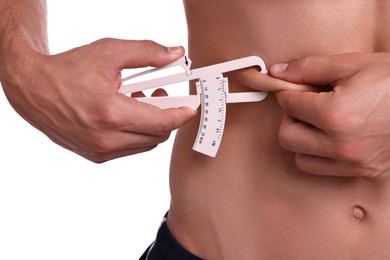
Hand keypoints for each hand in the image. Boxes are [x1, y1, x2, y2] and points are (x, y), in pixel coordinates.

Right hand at [1, 39, 194, 161]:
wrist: (32, 89)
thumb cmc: (69, 69)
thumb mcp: (109, 52)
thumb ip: (148, 53)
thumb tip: (176, 54)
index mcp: (112, 113)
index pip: (163, 122)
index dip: (182, 114)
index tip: (191, 106)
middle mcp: (106, 139)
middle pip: (158, 135)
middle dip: (167, 116)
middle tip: (160, 95)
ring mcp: (100, 151)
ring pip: (146, 144)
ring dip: (152, 125)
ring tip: (140, 102)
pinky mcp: (95, 156)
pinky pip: (130, 149)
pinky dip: (136, 133)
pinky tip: (127, 115)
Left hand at [269, 53, 389, 177]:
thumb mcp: (353, 65)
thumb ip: (309, 68)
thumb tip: (277, 72)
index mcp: (335, 115)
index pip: (288, 105)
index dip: (289, 92)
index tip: (296, 88)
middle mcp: (341, 145)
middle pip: (287, 137)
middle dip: (291, 118)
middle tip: (307, 105)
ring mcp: (353, 162)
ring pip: (301, 158)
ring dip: (303, 139)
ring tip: (320, 122)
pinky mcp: (364, 172)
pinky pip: (324, 169)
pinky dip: (320, 154)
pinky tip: (333, 137)